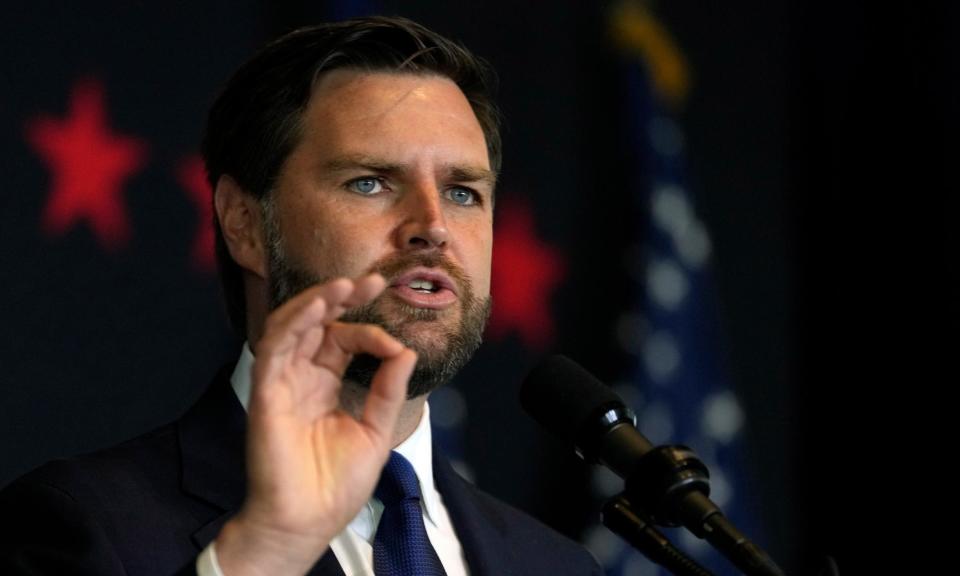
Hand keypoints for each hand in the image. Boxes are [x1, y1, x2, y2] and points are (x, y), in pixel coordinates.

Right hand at [215, 274, 416, 575]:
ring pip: (292, 326)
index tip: (395, 346)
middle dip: (342, 298)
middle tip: (371, 281)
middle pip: (317, 324)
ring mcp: (282, 383)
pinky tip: (317, 307)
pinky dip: (294, 323)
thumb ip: (388, 389)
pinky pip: (274, 347)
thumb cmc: (336, 485)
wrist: (308, 522)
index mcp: (326, 384)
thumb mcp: (377, 430)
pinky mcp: (266, 393)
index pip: (345, 340)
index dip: (370, 333)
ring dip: (316, 302)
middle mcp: (302, 378)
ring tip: (345, 285)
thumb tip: (406, 350)